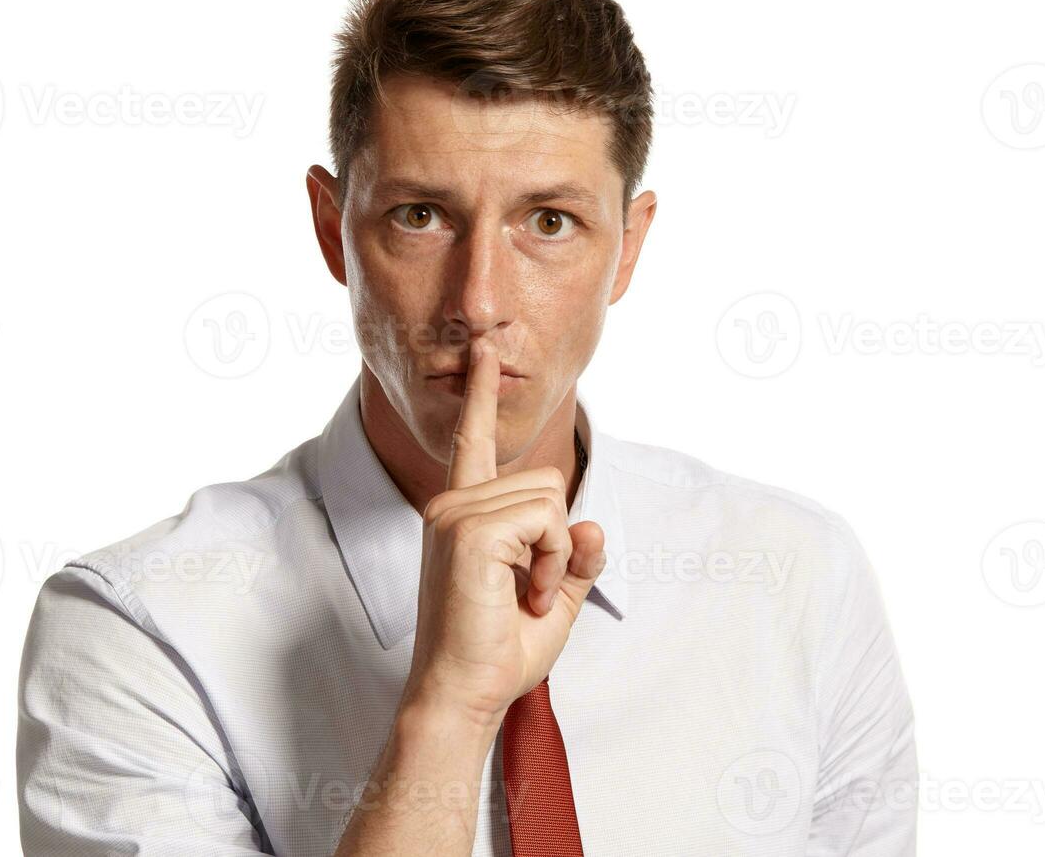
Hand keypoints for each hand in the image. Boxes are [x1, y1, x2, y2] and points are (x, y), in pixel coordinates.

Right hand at [400, 338, 606, 732]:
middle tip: (530, 592)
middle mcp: (451, 504)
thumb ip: (577, 556)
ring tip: (524, 596)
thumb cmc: (498, 649)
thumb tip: (594, 526)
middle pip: (546, 480)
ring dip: (556, 556)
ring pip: (551, 500)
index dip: (479, 395)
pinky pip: (548, 521)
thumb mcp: (555, 595)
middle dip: (558, 541)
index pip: (472, 443)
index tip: (485, 352)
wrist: (465, 692)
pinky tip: (525, 594)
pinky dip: (552, 562)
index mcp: (462, 514)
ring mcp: (455, 514)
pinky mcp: (469, 530)